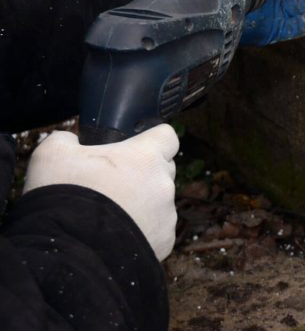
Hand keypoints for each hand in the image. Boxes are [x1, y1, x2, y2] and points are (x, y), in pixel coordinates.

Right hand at [23, 126, 178, 260]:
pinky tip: (113, 237)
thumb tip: (71, 142)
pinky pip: (156, 231)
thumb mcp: (51, 155)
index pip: (166, 136)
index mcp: (146, 157)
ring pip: (158, 202)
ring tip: (108, 216)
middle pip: (162, 170)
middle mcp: (163, 184)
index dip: (150, 140)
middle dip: (142, 174)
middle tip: (111, 185)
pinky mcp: (164, 242)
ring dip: (140, 205)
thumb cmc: (63, 197)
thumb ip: (67, 139)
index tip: (132, 149)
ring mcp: (167, 215)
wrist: (67, 253)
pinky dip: (140, 232)